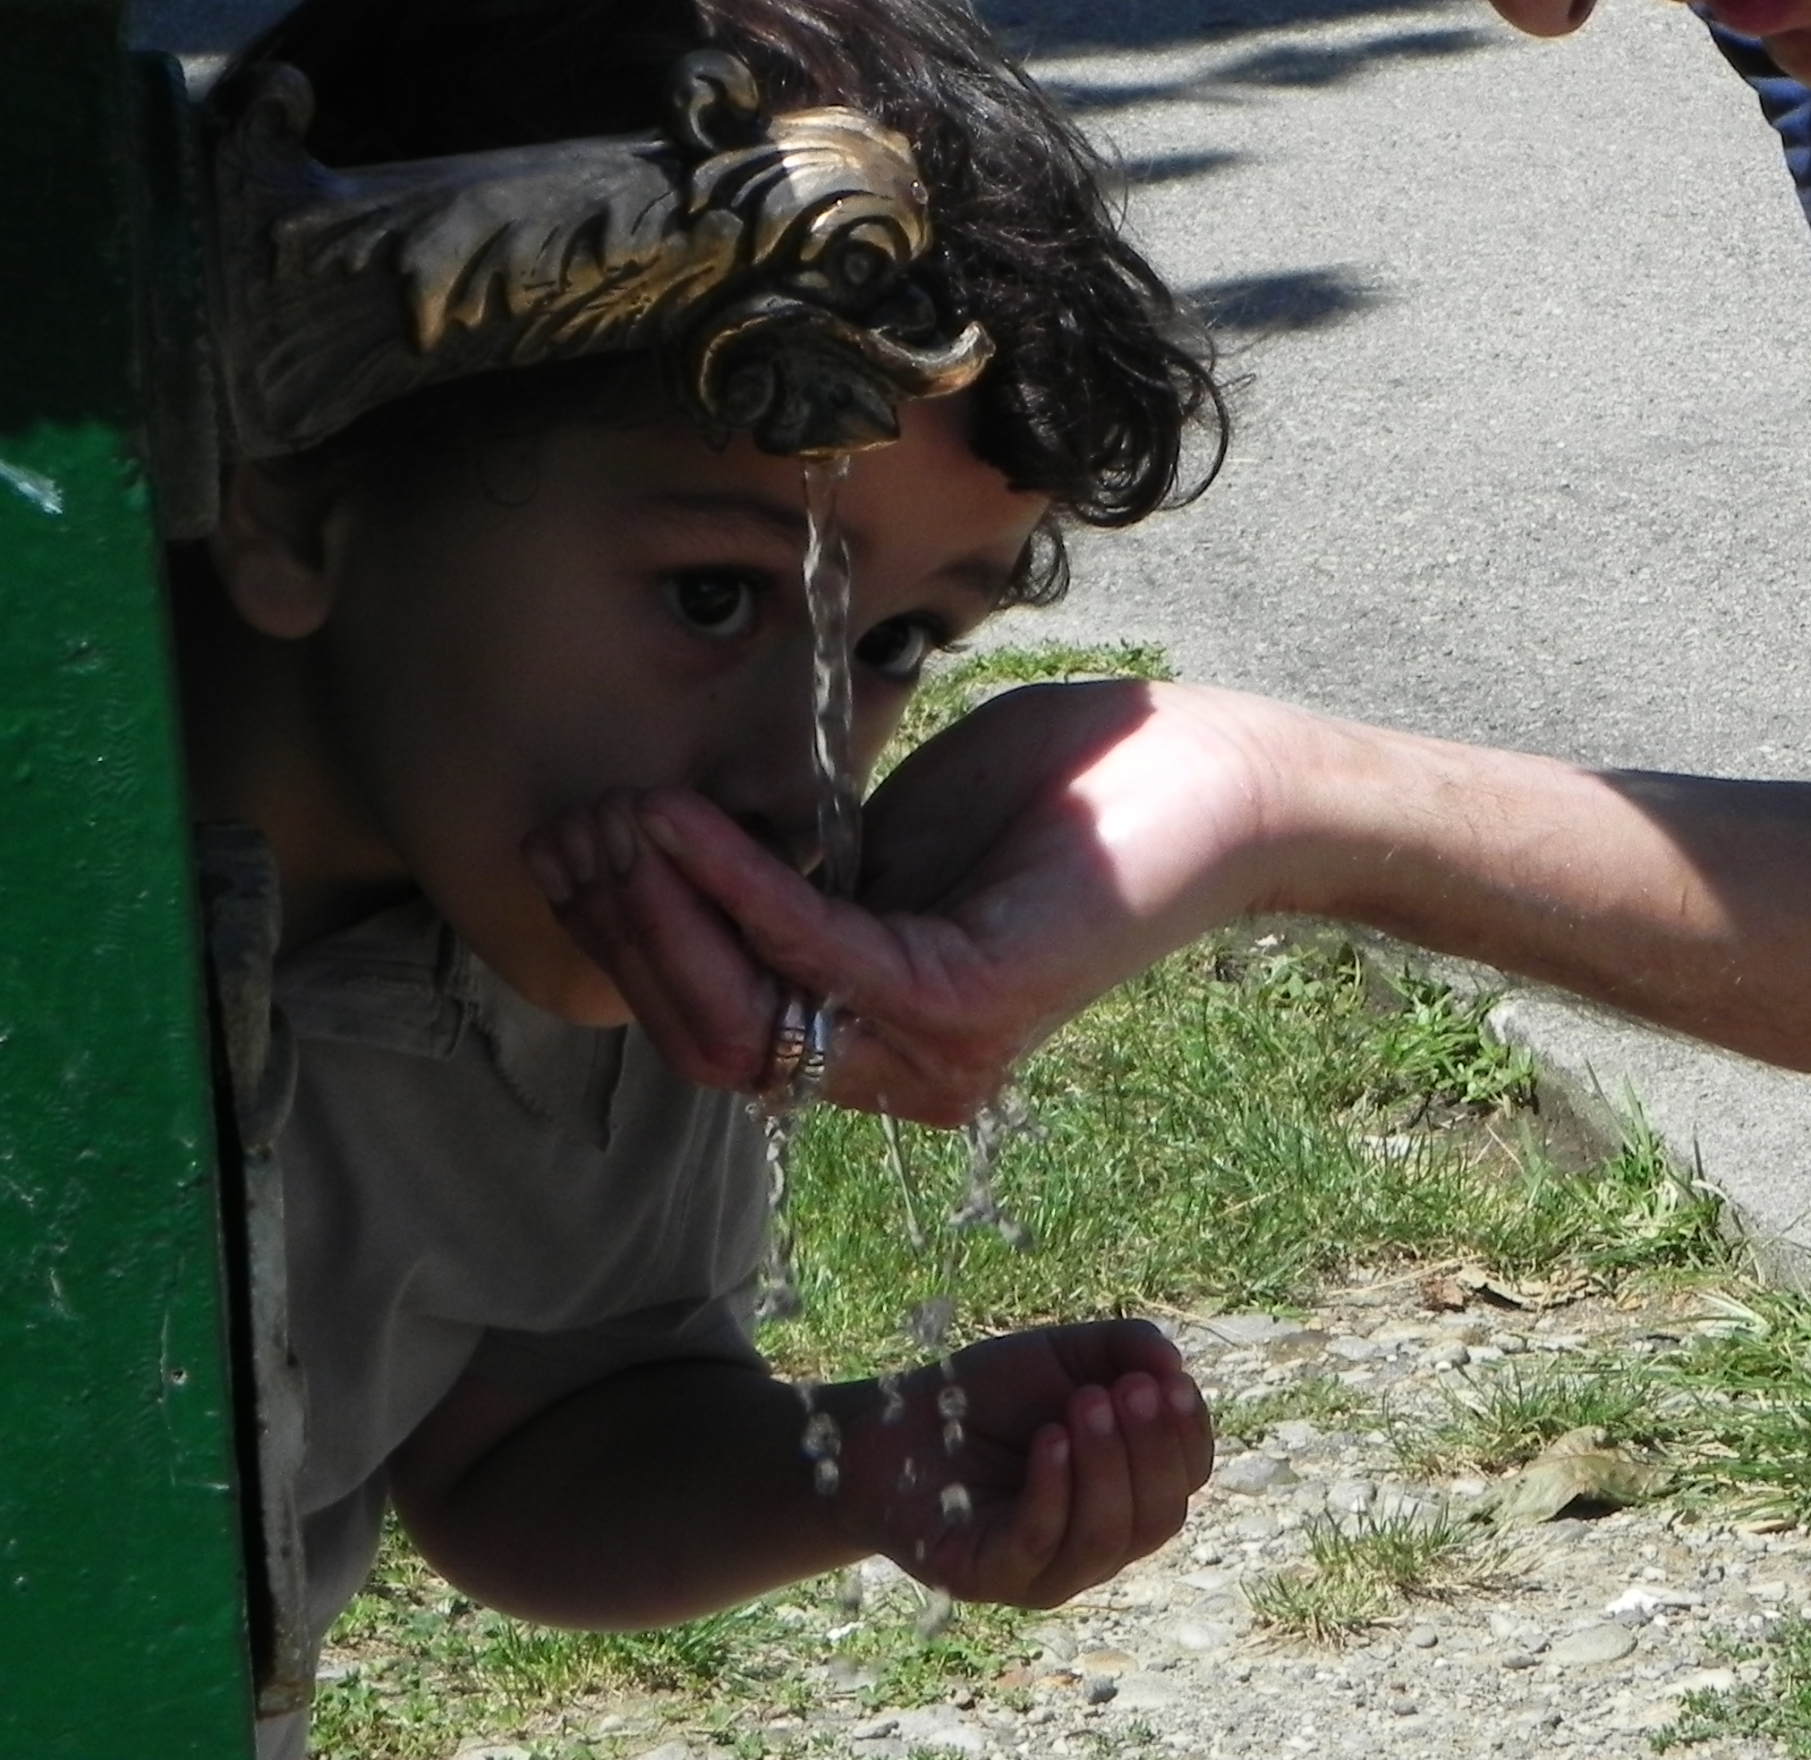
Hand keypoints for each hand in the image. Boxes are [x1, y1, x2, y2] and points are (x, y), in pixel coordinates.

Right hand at [526, 680, 1304, 1122]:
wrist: (1205, 773)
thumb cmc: (1057, 797)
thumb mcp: (889, 840)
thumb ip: (793, 877)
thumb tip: (680, 867)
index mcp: (881, 1035)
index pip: (713, 1022)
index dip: (629, 939)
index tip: (572, 841)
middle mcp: (905, 1070)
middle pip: (709, 1036)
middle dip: (622, 931)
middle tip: (571, 828)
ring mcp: (937, 1048)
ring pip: (746, 1013)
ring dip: (662, 908)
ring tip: (621, 813)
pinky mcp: (966, 999)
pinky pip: (815, 953)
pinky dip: (735, 883)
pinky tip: (686, 819)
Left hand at [826, 1319, 1214, 1605]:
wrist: (891, 1424)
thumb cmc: (987, 1395)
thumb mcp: (1065, 1356)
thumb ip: (1124, 1348)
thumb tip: (1172, 1366)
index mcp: (1126, 1491)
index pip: (1187, 1479)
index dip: (1188, 1434)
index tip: (1169, 1383)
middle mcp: (1097, 1541)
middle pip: (1161, 1517)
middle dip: (1152, 1450)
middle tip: (1125, 1391)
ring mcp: (1046, 1570)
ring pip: (1107, 1538)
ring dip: (1108, 1466)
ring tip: (1086, 1404)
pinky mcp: (988, 1578)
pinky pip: (1040, 1544)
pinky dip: (1055, 1490)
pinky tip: (1050, 1440)